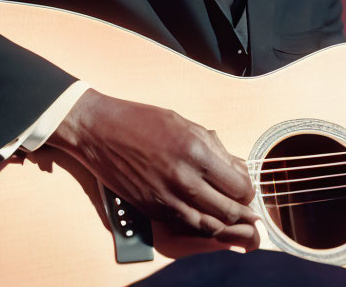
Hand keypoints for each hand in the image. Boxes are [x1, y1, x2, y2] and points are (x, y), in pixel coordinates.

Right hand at [47, 89, 259, 248]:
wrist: (99, 130)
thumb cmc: (140, 120)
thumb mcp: (183, 123)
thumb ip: (213, 147)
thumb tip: (236, 168)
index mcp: (195, 152)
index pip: (239, 187)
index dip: (247, 190)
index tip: (244, 186)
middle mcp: (183, 178)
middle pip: (229, 210)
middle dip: (242, 210)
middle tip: (244, 206)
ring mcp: (166, 197)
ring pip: (209, 224)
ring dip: (223, 221)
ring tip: (230, 216)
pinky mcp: (152, 208)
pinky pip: (185, 223)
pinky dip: (200, 222)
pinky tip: (204, 214)